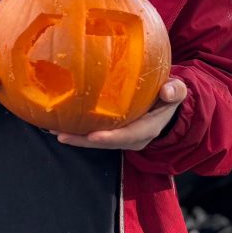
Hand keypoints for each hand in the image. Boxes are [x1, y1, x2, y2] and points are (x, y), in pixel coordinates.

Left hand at [50, 78, 186, 151]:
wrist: (167, 103)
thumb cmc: (169, 95)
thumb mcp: (177, 92)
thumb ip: (175, 91)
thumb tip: (169, 90)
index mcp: (147, 129)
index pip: (128, 135)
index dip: (111, 137)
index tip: (93, 136)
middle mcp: (132, 137)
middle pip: (106, 142)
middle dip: (84, 141)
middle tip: (62, 135)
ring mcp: (121, 136)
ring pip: (96, 140)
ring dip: (75, 137)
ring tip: (54, 130)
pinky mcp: (112, 131)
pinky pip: (93, 133)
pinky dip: (77, 130)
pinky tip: (58, 123)